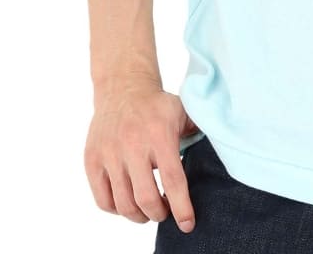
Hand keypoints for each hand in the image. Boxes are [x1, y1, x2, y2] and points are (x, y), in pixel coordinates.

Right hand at [83, 77, 201, 233]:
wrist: (122, 87)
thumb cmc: (157, 105)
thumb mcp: (182, 111)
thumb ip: (197, 132)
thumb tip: (221, 149)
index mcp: (159, 133)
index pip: (173, 180)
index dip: (181, 207)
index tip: (188, 224)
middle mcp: (132, 144)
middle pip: (146, 198)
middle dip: (159, 214)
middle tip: (165, 212)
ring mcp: (109, 153)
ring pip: (123, 204)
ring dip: (139, 216)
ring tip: (148, 211)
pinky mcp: (92, 160)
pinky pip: (103, 200)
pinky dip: (117, 210)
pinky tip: (128, 202)